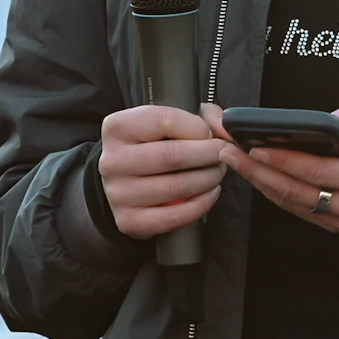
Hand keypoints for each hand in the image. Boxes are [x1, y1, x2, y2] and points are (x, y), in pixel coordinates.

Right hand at [99, 104, 226, 239]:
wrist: (126, 182)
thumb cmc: (153, 146)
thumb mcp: (170, 122)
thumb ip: (203, 117)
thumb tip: (226, 128)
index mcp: (117, 127)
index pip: (165, 120)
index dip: (198, 127)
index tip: (211, 134)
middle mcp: (112, 160)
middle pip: (172, 155)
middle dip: (209, 154)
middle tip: (224, 154)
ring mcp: (118, 193)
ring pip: (176, 187)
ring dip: (208, 179)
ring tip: (217, 172)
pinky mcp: (128, 220)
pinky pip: (174, 216)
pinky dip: (200, 205)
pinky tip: (209, 194)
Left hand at [206, 94, 338, 232]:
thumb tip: (329, 119)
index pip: (320, 171)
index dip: (285, 159)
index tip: (255, 146)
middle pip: (298, 190)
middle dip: (259, 170)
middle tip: (228, 151)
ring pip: (293, 202)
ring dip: (259, 181)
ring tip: (232, 158)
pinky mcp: (334, 225)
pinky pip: (297, 208)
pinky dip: (272, 190)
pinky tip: (253, 172)